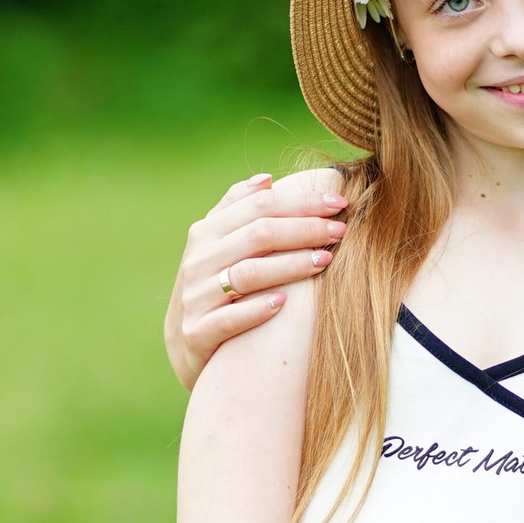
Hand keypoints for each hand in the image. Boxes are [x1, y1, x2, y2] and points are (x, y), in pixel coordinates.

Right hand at [166, 168, 348, 389]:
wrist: (184, 343)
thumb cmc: (213, 285)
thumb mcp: (217, 244)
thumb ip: (237, 209)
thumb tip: (267, 179)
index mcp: (206, 232)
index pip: (259, 206)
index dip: (302, 202)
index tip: (338, 203)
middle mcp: (198, 260)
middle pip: (259, 235)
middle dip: (304, 229)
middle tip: (339, 230)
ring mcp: (196, 297)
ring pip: (249, 273)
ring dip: (291, 265)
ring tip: (325, 261)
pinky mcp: (197, 333)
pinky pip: (230, 319)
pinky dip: (257, 309)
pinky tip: (285, 302)